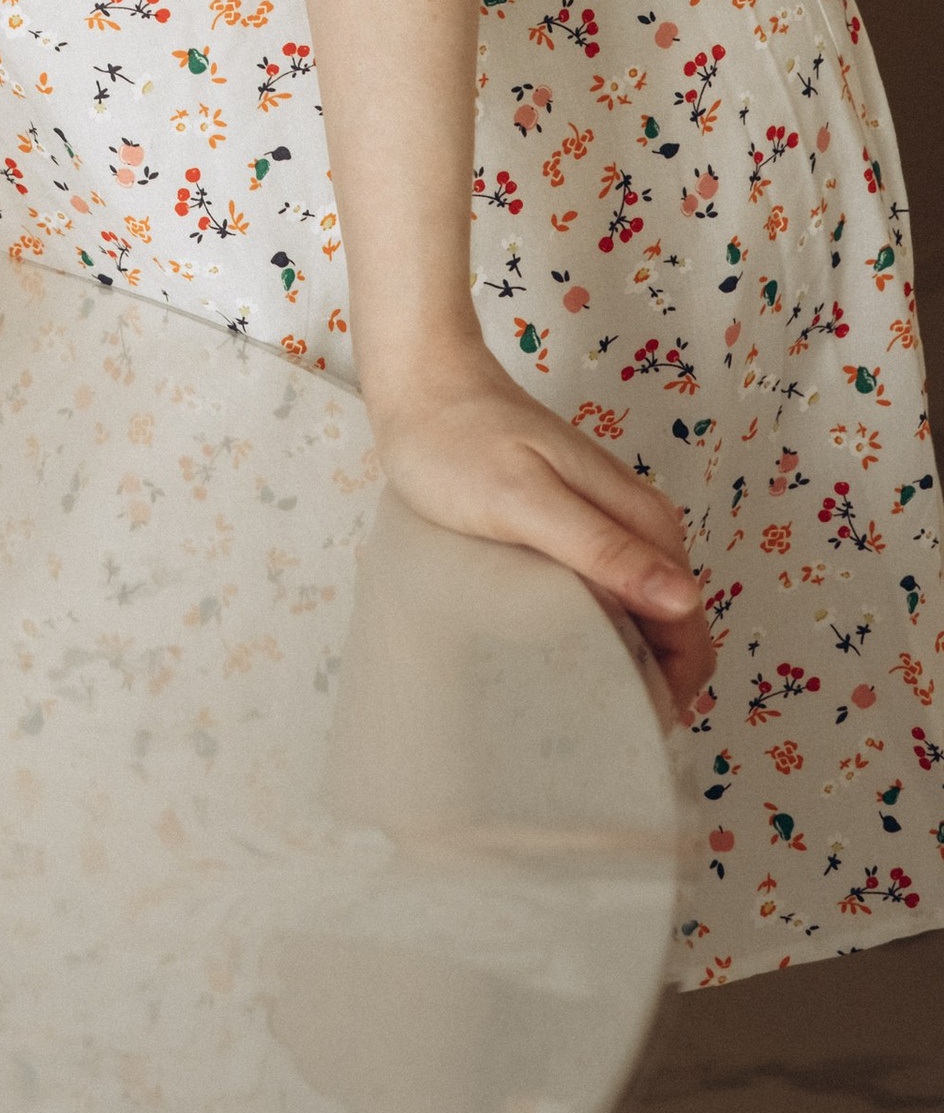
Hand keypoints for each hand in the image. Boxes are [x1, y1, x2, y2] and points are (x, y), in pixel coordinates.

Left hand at [369, 345, 715, 721]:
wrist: (423, 383)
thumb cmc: (459, 441)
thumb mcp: (524, 500)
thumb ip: (601, 547)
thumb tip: (683, 600)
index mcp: (644, 520)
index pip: (689, 624)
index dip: (672, 686)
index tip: (628, 729)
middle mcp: (639, 522)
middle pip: (671, 623)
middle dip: (651, 681)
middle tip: (592, 725)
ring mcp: (607, 521)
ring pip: (640, 609)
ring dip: (624, 658)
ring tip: (572, 700)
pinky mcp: (574, 523)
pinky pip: (604, 589)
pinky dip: (596, 627)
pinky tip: (556, 650)